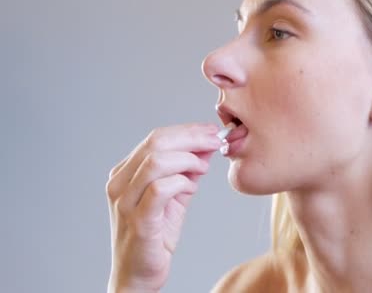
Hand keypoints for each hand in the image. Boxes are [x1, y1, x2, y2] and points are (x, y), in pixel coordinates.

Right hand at [105, 123, 221, 291]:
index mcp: (125, 174)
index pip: (155, 138)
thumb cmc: (155, 235)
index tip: (211, 130)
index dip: (187, 131)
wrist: (138, 275)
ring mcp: (125, 202)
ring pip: (155, 162)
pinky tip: (192, 186)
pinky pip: (160, 190)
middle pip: (155, 143)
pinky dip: (181, 181)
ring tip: (203, 166)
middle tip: (216, 140)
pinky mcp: (138, 221)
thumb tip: (206, 147)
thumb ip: (187, 172)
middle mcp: (120, 184)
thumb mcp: (175, 197)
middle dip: (191, 137)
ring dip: (187, 158)